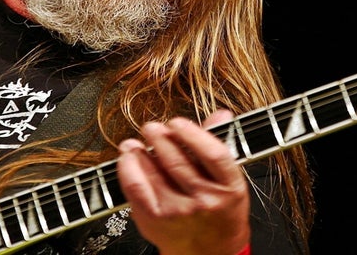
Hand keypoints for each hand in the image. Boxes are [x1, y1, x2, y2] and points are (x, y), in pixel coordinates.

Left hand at [116, 110, 248, 254]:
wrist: (210, 253)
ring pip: (154, 171)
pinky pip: (135, 186)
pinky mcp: (155, 219)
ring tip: (136, 142)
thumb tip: (219, 114)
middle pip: (178, 160)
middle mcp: (205, 200)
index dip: (192, 134)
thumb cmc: (220, 214)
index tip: (178, 123)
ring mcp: (179, 211)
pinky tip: (127, 158)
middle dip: (160, 138)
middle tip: (152, 128)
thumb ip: (219, 146)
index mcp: (229, 188)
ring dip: (141, 150)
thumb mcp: (228, 182)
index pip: (212, 154)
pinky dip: (127, 167)